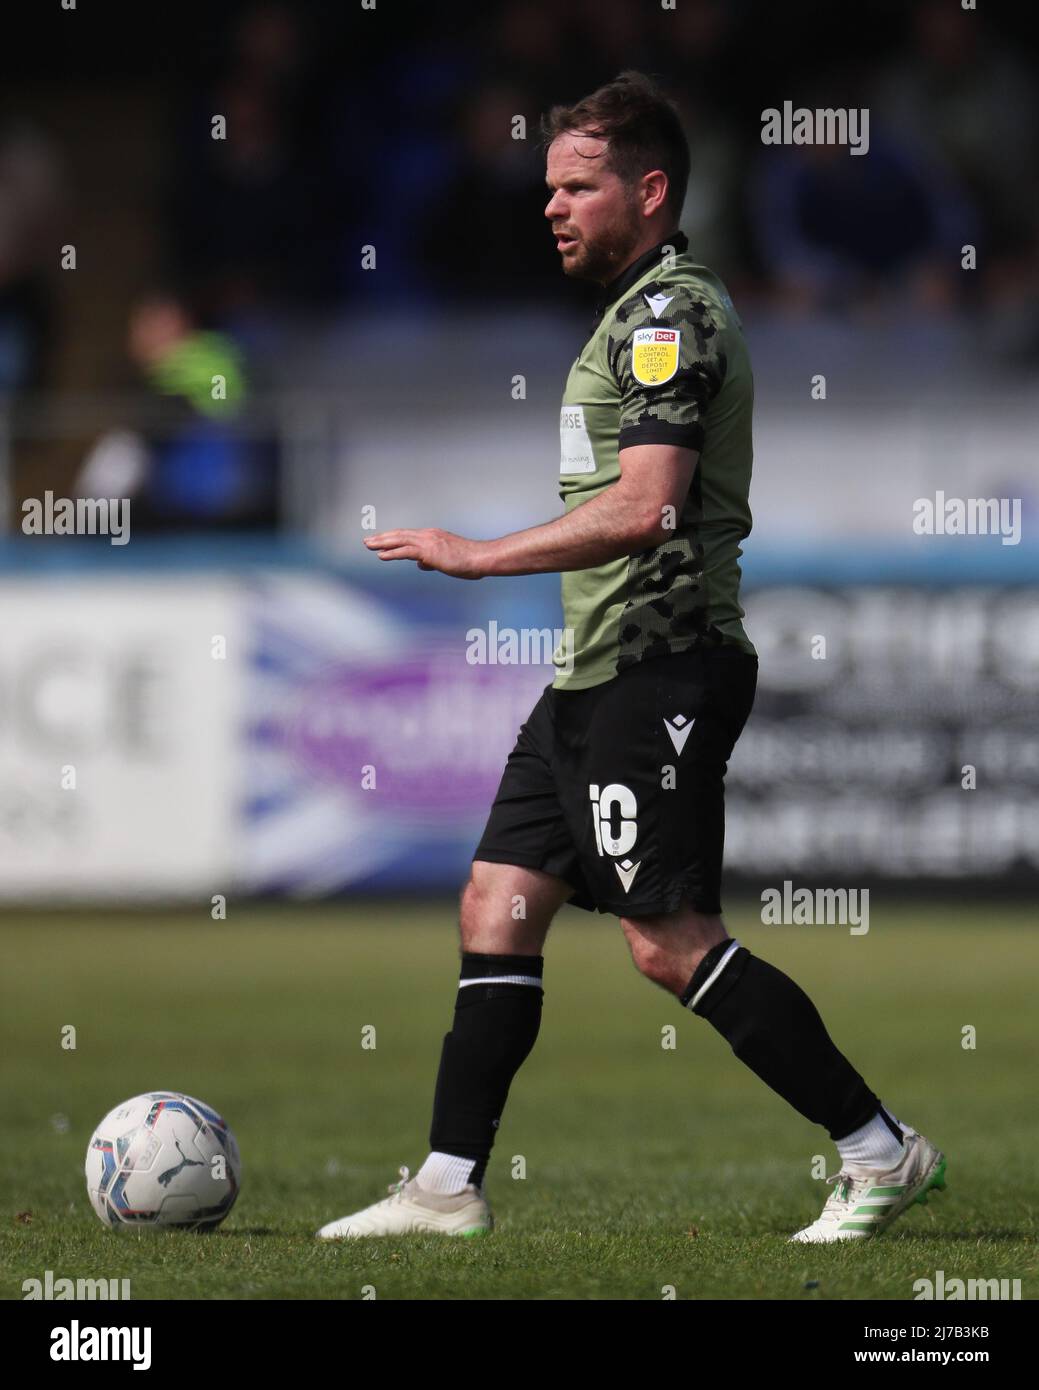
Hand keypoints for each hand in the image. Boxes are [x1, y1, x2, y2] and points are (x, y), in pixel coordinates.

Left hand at [363, 528, 486, 579]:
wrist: (481, 558)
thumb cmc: (469, 561)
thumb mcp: (447, 560)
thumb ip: (432, 561)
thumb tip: (421, 564)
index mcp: (433, 536)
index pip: (408, 536)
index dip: (393, 538)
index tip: (381, 541)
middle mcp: (428, 535)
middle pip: (400, 535)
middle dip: (382, 538)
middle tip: (367, 541)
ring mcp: (428, 541)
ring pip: (400, 540)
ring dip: (382, 542)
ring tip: (368, 545)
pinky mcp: (429, 551)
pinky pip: (406, 551)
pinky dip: (392, 553)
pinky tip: (381, 555)